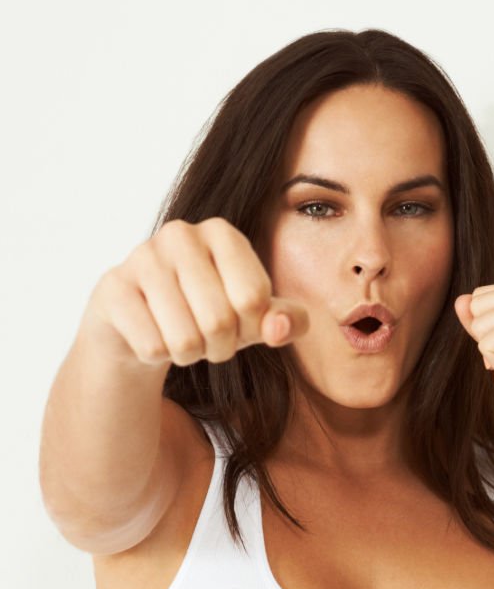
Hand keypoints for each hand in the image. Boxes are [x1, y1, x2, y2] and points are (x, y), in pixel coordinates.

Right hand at [81, 217, 309, 368]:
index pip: (254, 299)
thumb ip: (285, 320)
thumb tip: (279, 328)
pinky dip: (158, 355)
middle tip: (208, 338)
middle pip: (219, 321)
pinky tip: (152, 334)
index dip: (251, 328)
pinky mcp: (112, 288)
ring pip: (185, 340)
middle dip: (220, 347)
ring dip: (190, 354)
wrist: (140, 321)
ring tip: (181, 336)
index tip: (238, 322)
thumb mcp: (254, 317)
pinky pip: (153, 347)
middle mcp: (180, 234)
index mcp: (222, 233)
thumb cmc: (206, 313)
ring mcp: (141, 258)